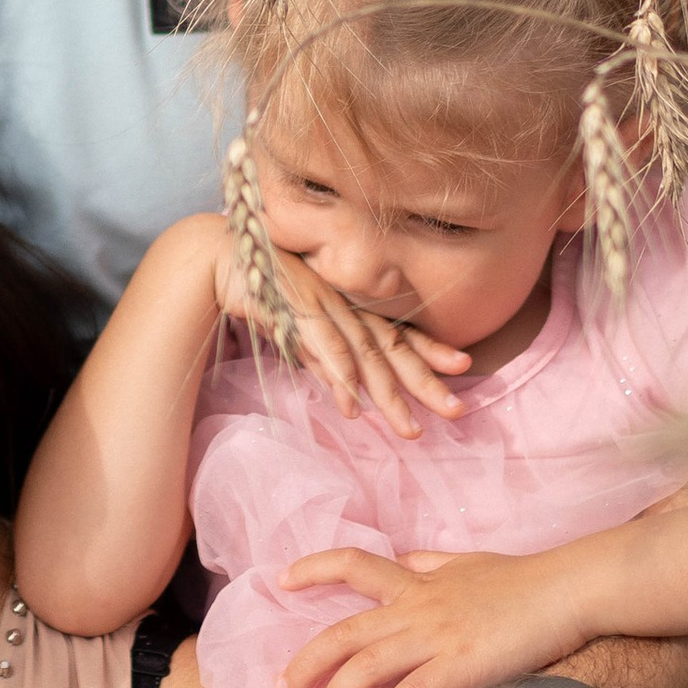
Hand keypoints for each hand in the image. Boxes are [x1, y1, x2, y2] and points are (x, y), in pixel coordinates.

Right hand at [216, 239, 466, 440]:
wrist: (222, 259)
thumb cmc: (265, 292)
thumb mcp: (303, 330)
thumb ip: (326, 359)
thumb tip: (348, 396)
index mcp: (350, 307)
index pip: (397, 332)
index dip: (431, 349)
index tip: (465, 367)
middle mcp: (344, 306)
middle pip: (392, 349)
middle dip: (425, 383)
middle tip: (456, 412)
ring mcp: (322, 306)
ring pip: (364, 355)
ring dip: (387, 394)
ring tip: (408, 429)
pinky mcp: (294, 309)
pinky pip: (322, 346)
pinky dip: (338, 374)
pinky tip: (351, 404)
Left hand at [277, 543, 589, 687]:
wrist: (564, 591)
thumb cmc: (523, 578)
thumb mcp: (467, 561)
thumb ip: (431, 562)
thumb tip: (405, 559)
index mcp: (418, 582)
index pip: (354, 565)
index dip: (314, 570)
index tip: (282, 580)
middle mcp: (416, 609)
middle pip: (345, 633)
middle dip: (306, 661)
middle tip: (280, 687)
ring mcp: (434, 639)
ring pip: (365, 667)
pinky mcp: (457, 668)